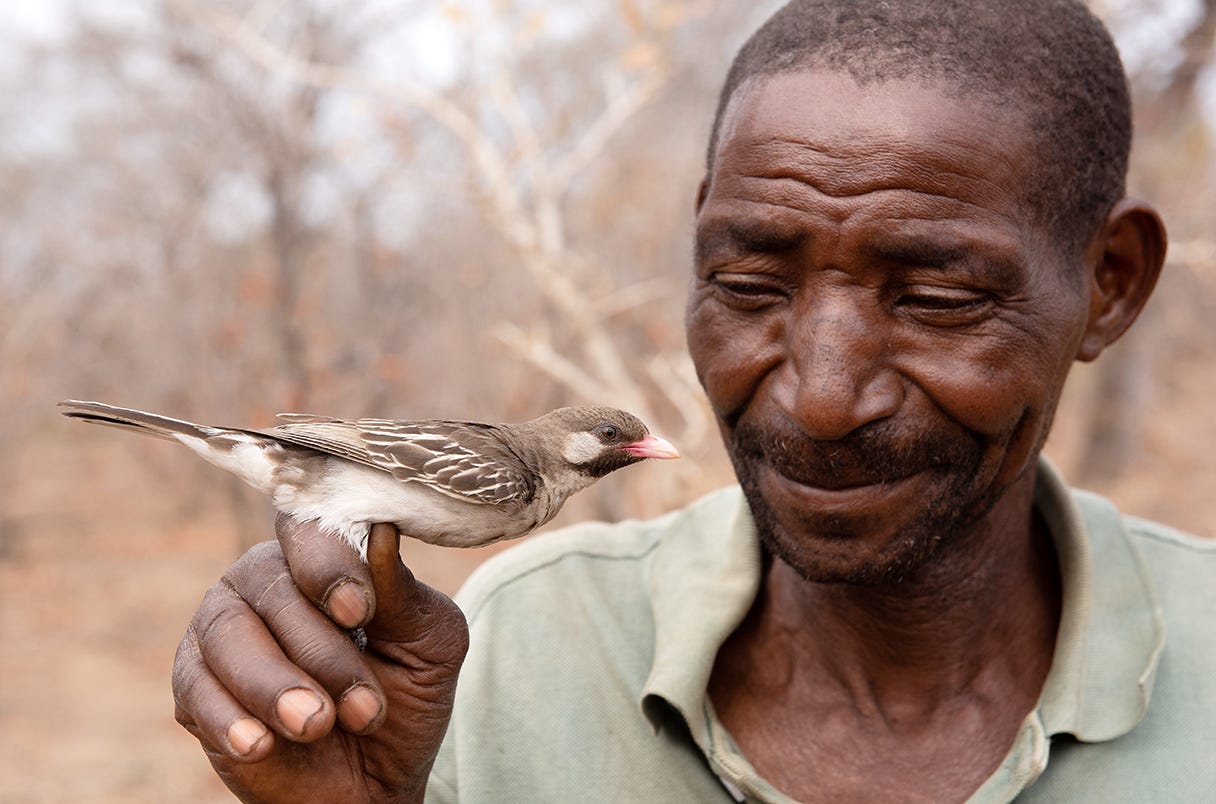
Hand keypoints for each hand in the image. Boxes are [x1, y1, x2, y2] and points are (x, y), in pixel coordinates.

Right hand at [172, 516, 468, 802]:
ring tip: (316, 726)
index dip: (329, 565)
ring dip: (274, 685)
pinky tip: (261, 744)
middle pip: (273, 588)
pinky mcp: (194, 685)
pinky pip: (197, 689)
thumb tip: (382, 532)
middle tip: (364, 709)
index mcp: (324, 555)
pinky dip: (230, 718)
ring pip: (228, 635)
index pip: (310, 528)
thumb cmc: (405, 698)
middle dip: (322, 652)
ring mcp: (223, 628)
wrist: (375, 782)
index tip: (357, 612)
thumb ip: (403, 595)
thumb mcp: (428, 646)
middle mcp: (265, 578)